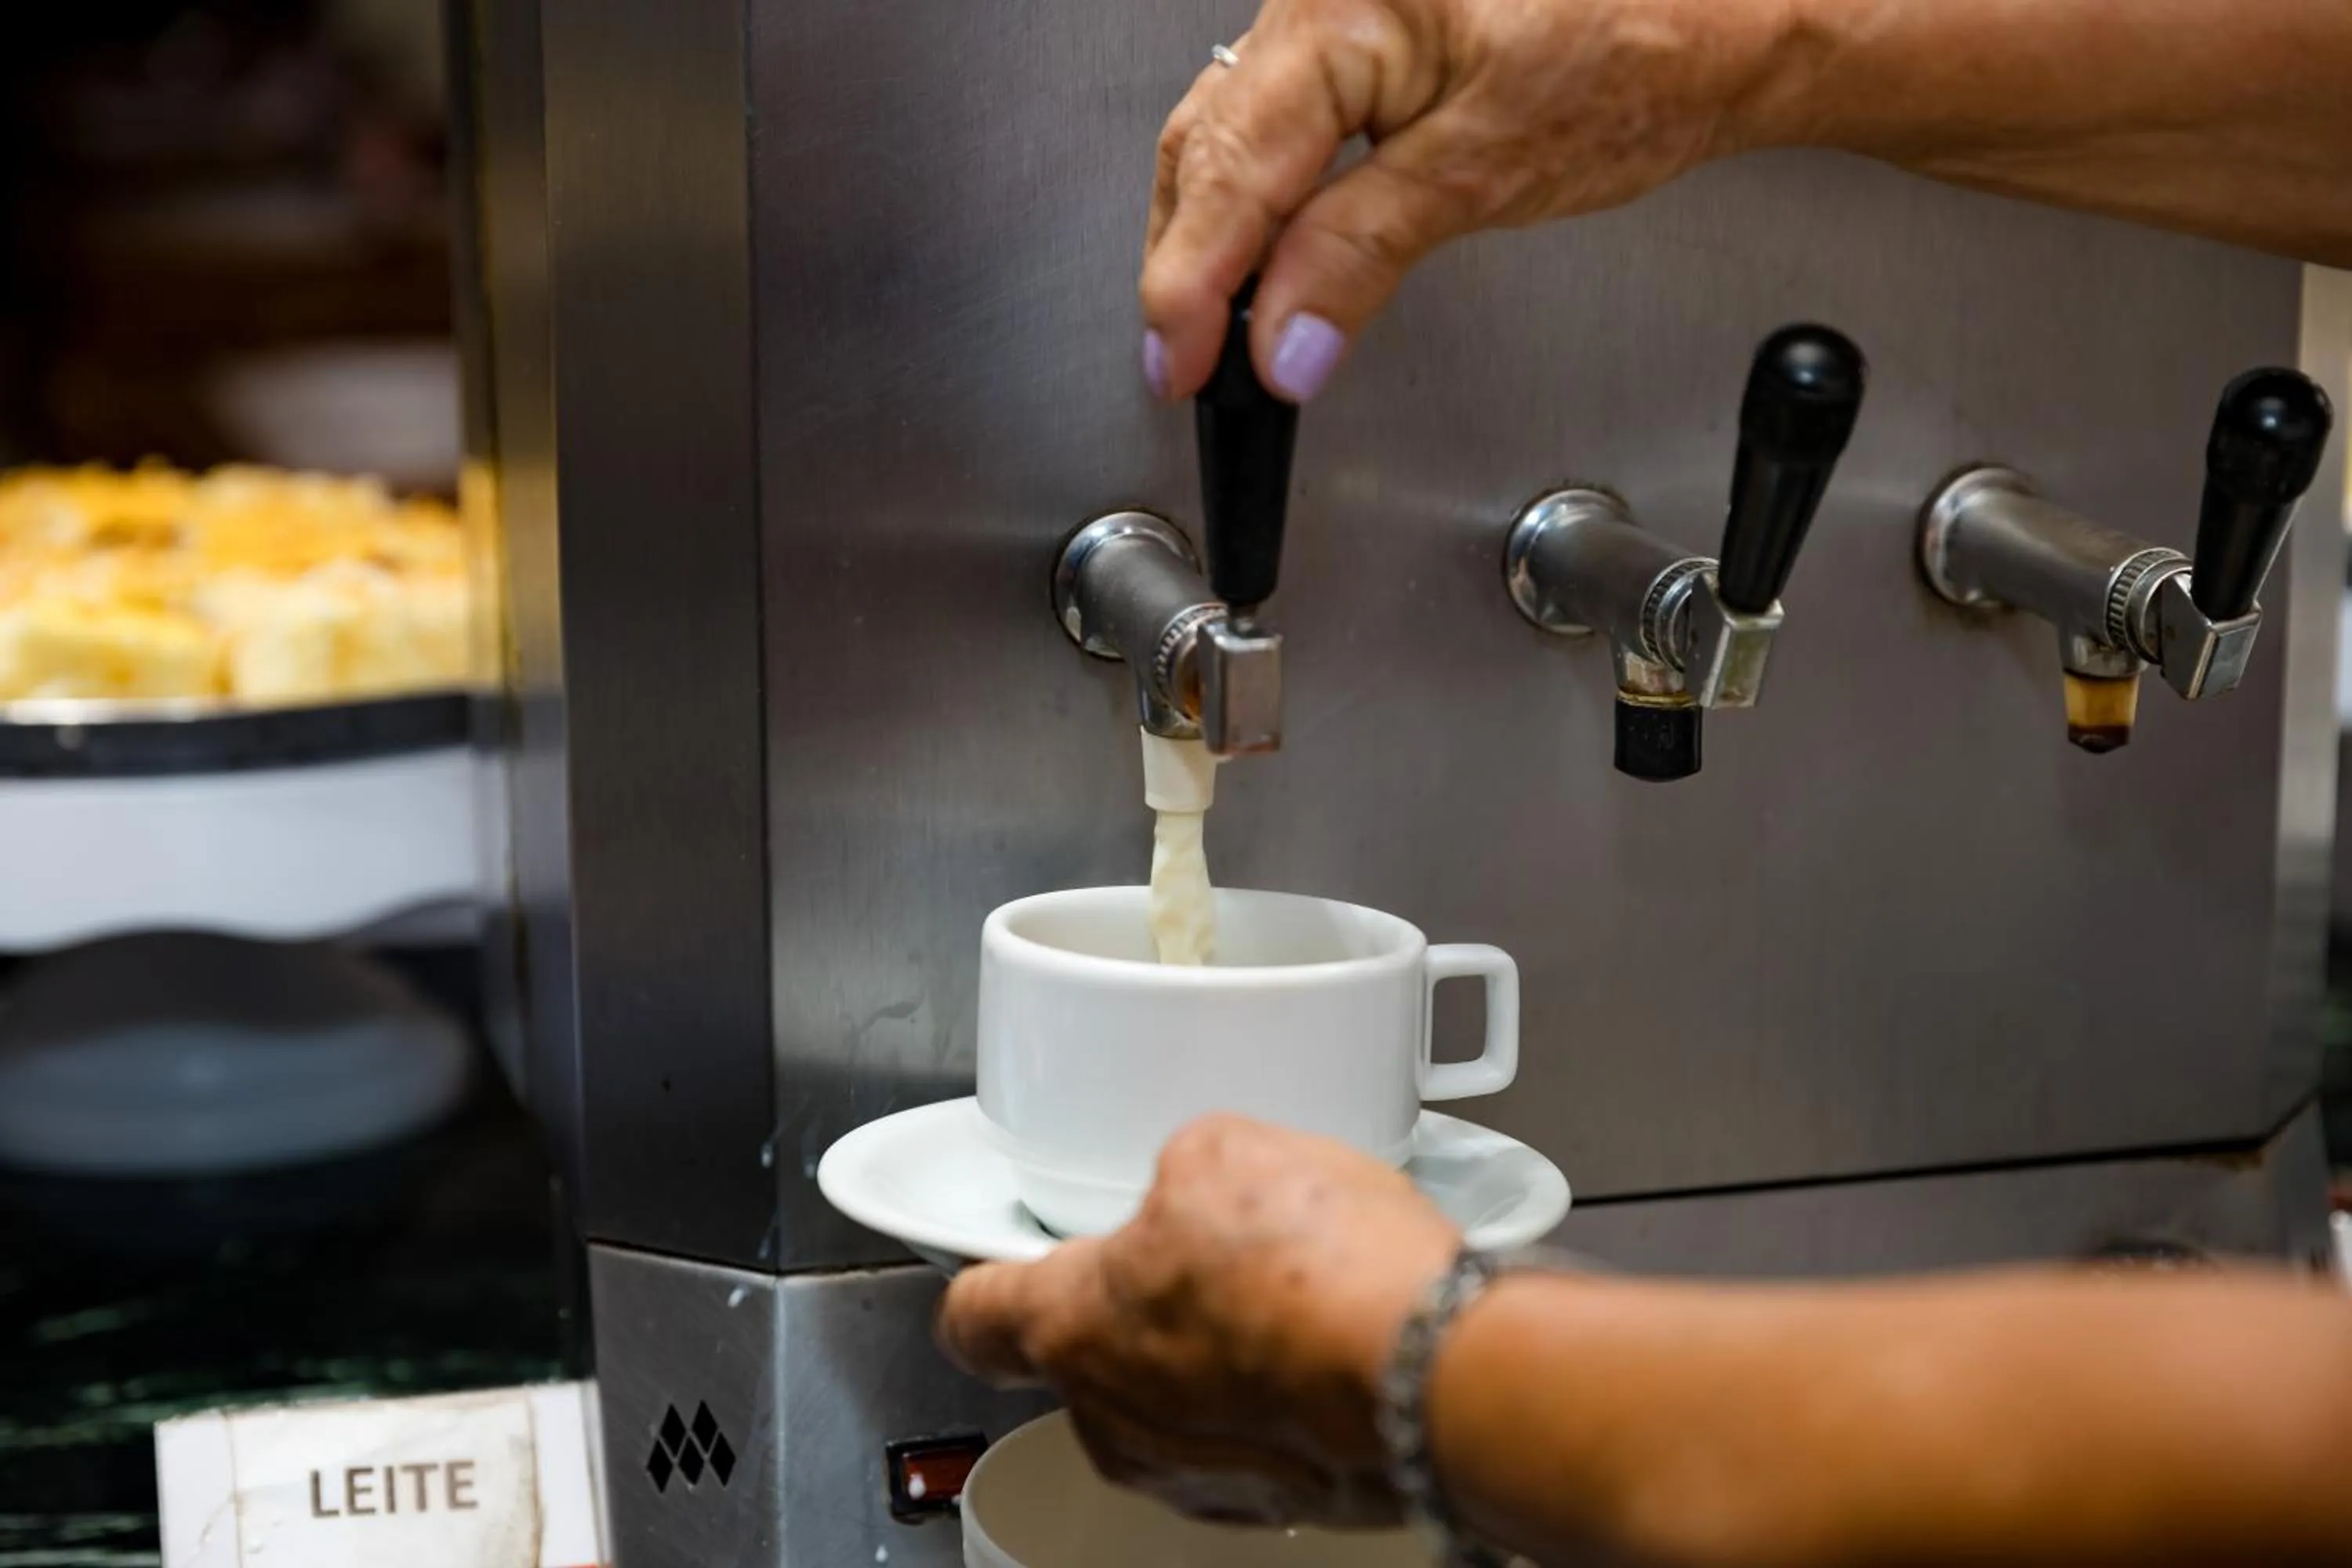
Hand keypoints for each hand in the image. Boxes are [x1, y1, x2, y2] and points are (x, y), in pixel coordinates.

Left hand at [936, 1114, 1459, 1525]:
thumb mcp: (1223, 1151)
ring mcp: (1197, 1475)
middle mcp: (1118, 1422)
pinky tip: (1334, 1333)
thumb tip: (1199, 1185)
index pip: (973, 1317)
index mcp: (1071, 1327)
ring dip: (1221, 1342)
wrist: (1436, 1373)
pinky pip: (1255, 1429)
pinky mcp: (1277, 1502)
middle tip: (1208, 1245)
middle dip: (1145, 1298)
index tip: (1003, 1260)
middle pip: (1092, 1353)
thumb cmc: (1321, 1274)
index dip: (985, 1278)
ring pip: (1178, 1395)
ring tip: (1293, 1286)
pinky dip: (1285, 1385)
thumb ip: (1179, 1172)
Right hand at [1142, 0, 1797, 401]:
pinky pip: (1271, 113)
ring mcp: (1334, 3)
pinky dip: (1255, 192)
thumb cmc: (1640, 53)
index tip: (1179, 365)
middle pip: (1209, 142)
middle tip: (1183, 366)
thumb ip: (1359, 254)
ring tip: (1212, 331)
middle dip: (1189, 265)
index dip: (1193, 284)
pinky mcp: (1357, 28)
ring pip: (1229, 129)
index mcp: (1344, 1)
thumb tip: (1280, 341)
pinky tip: (1257, 255)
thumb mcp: (1486, 171)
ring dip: (1213, 235)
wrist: (1720, 14)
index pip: (1232, 164)